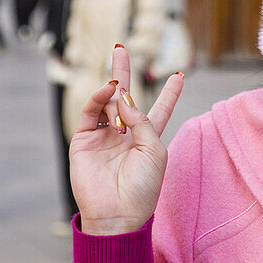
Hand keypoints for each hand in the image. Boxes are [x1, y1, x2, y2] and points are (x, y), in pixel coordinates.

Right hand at [69, 45, 184, 235]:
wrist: (117, 214)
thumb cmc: (143, 186)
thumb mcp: (154, 149)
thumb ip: (142, 120)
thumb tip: (123, 97)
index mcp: (148, 137)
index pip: (160, 109)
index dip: (169, 93)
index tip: (179, 75)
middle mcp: (125, 133)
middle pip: (125, 97)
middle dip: (123, 73)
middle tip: (121, 49)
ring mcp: (103, 136)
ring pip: (106, 103)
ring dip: (113, 90)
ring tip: (116, 84)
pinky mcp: (83, 141)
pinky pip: (90, 113)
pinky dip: (97, 99)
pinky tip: (107, 90)